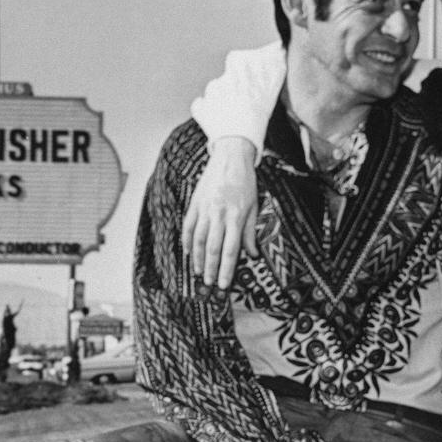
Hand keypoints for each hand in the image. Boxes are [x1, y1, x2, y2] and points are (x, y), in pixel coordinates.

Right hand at [181, 137, 258, 289]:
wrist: (230, 158)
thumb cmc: (245, 182)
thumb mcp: (253, 206)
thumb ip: (250, 232)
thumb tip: (251, 254)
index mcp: (236, 216)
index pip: (230, 250)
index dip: (226, 269)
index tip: (224, 284)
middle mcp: (219, 214)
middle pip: (213, 248)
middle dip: (211, 268)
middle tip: (210, 283)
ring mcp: (204, 209)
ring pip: (199, 240)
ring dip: (198, 258)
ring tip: (199, 272)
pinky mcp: (195, 203)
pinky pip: (189, 226)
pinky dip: (188, 241)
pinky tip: (189, 253)